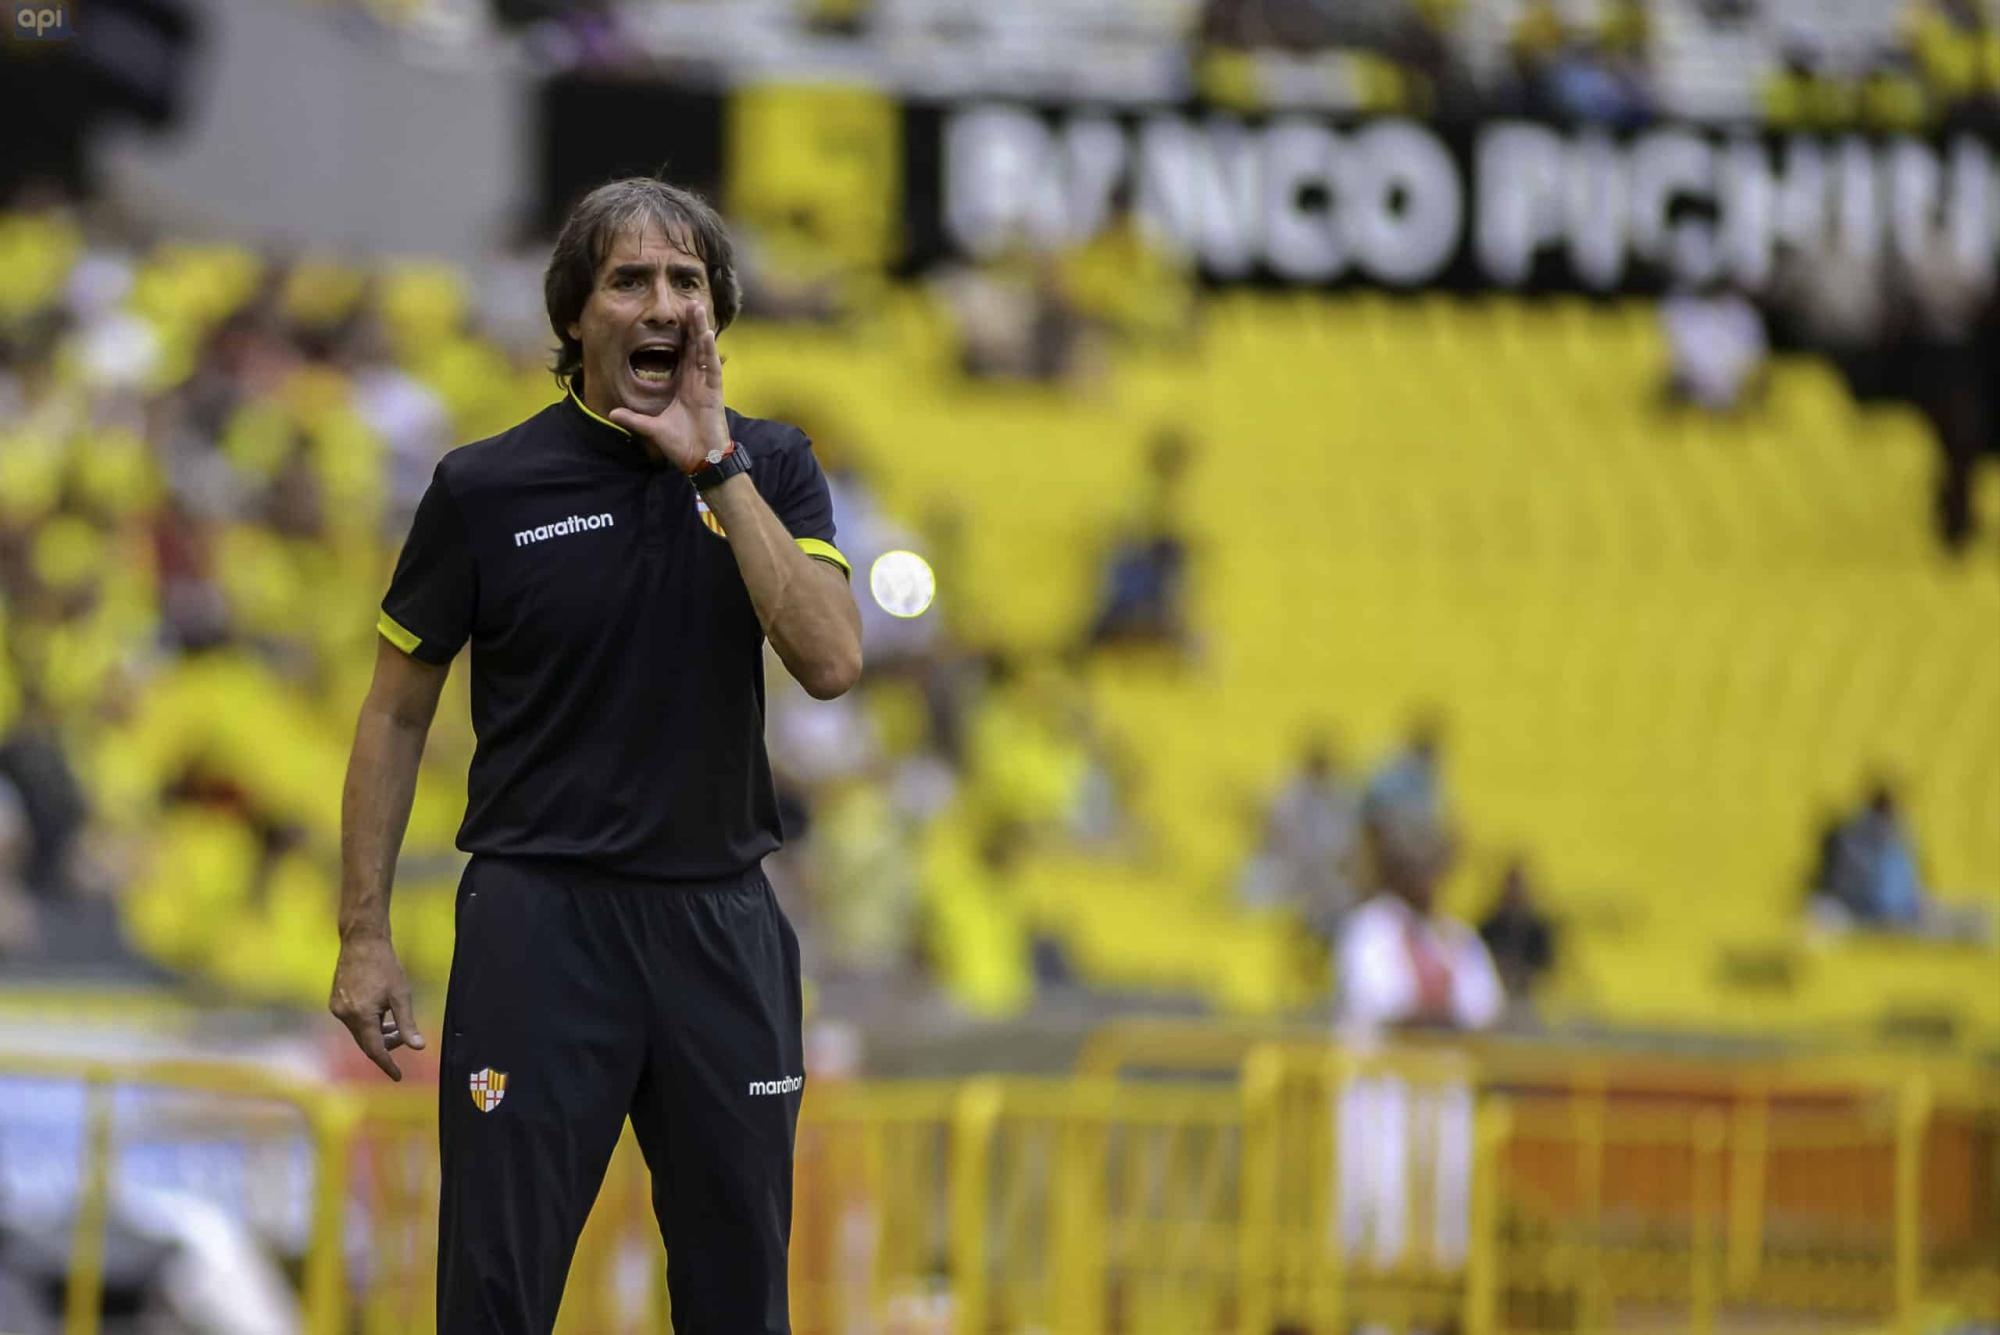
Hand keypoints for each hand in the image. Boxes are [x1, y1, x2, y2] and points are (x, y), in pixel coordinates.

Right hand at [329, 933, 424, 1080]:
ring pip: (360, 1032)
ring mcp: (337, 1009)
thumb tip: (419, 1047)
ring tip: (397, 1025)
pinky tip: (382, 1016)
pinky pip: (353, 1022)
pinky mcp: (335, 1002)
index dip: (387, 1064)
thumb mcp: (401, 995)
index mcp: (360, 1016)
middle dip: (386, 1046)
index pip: (374, 1050)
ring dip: (378, 1034)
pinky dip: (369, 1024)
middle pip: (366, 1042)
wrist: (361, 942)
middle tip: (405, 1038)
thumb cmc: (385, 966)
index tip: (398, 1076)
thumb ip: (408, 1024)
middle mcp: (344, 1015)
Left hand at [608, 304, 729, 473]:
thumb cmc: (681, 445)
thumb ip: (634, 420)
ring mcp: (706, 385)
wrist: (700, 460)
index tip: (673, 318)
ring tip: (697, 308)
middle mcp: (696, 381)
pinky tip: (706, 334)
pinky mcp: (714, 392)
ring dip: (701, 329)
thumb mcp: (652, 428)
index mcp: (684, 385)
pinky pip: (712, 367)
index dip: (679, 336)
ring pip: (704, 351)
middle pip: (694, 346)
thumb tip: (612, 413)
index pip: (682, 355)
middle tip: (688, 302)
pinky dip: (709, 350)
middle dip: (691, 325)